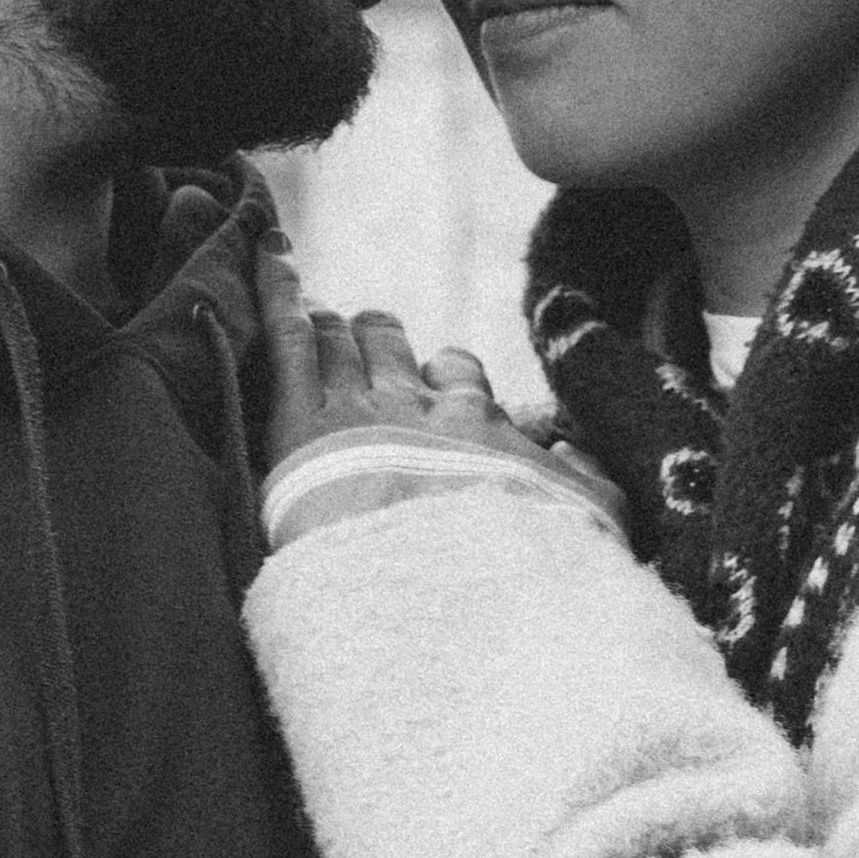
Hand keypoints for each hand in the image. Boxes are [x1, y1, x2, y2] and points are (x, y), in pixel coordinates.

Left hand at [255, 245, 627, 538]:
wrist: (454, 597)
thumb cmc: (524, 567)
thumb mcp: (587, 521)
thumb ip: (588, 478)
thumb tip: (578, 450)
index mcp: (478, 424)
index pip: (457, 375)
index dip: (442, 376)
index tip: (436, 387)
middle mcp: (418, 406)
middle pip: (388, 346)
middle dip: (376, 337)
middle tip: (363, 339)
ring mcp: (356, 412)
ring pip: (336, 341)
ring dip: (327, 327)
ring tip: (315, 317)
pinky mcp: (301, 429)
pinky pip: (287, 341)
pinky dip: (278, 294)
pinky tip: (270, 261)